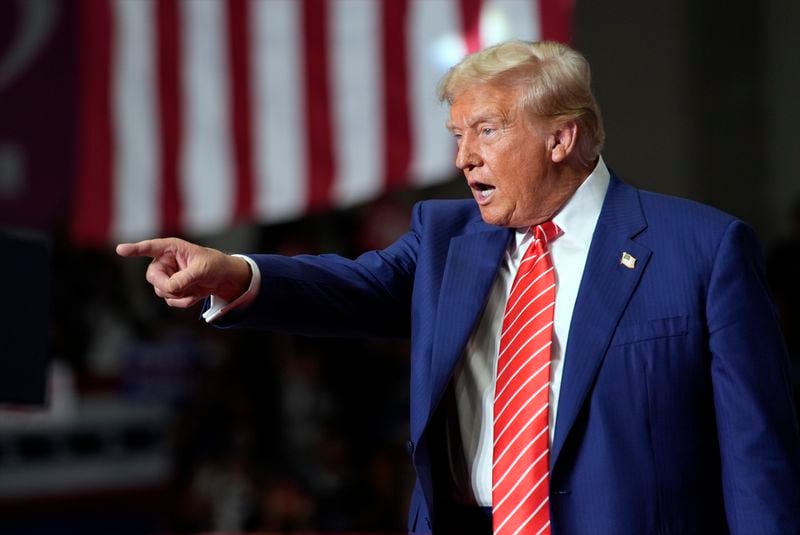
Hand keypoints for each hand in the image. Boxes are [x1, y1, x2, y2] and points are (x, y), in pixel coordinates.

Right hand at [116, 237, 251, 307]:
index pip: (149, 248)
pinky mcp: (170, 290)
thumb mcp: (202, 269)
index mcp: (171, 248)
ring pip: (161, 291)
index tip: (120, 250)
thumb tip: (170, 288)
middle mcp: (164, 262)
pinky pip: (170, 300)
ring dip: (179, 294)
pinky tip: (195, 294)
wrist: (222, 278)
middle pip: (153, 277)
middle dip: (167, 285)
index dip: (134, 249)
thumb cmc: (213, 265)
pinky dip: (184, 301)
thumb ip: (185, 278)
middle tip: (182, 287)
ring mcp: (166, 277)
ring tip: (195, 287)